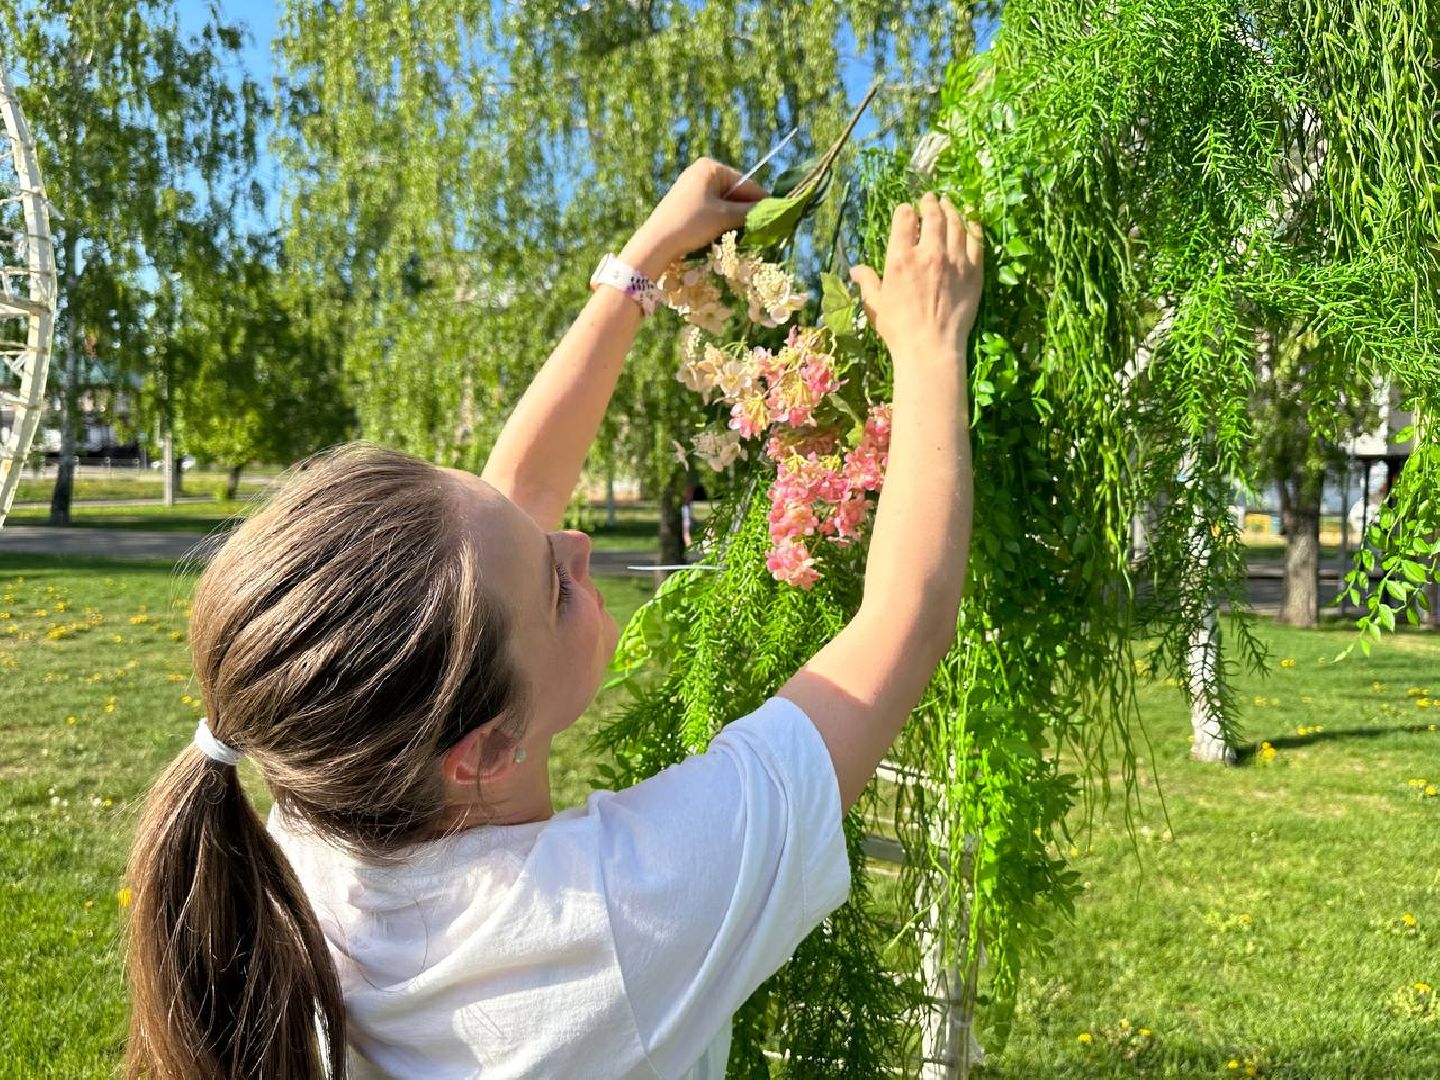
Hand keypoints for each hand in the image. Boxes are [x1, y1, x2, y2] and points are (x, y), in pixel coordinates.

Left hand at [621, 158, 767, 277]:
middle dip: (748, 210)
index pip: (746, 183)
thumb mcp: (724, 217)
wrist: (656, 242)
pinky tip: (727, 233)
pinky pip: (713, 208)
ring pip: (725, 202)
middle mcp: (701, 171)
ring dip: (736, 217)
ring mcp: (693, 186)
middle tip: (764, 228)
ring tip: (747, 233)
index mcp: (711, 167)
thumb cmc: (691, 224)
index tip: (779, 214)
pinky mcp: (687, 202)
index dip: (763, 200)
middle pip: (736, 192)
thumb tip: (772, 211)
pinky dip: (722, 220)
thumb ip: (749, 212)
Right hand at [848, 193, 982, 369]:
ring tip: (949, 204)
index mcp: (900, 258)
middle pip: (933, 215)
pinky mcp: (974, 271)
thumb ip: (868, 282)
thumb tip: (855, 270)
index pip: (904, 218)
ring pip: (956, 223)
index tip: (906, 211)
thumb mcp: (876, 305)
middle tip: (930, 198)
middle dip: (930, 203)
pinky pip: (976, 241)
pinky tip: (971, 223)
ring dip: (952, 210)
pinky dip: (973, 228)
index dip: (905, 210)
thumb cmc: (898, 329)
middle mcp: (929, 252)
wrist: (931, 348)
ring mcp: (955, 260)